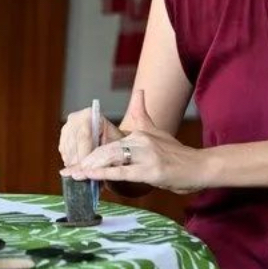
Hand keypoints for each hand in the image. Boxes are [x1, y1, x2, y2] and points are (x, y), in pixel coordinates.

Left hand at [60, 90, 206, 194]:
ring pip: (111, 160)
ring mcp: (147, 156)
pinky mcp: (151, 171)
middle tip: (67, 171)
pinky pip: (122, 173)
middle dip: (84, 161)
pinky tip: (90, 177)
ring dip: (89, 168)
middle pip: (106, 150)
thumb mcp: (157, 131)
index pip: (108, 142)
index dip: (89, 151)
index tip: (73, 158)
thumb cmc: (177, 153)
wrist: (200, 166)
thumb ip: (143, 113)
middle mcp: (142, 141)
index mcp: (140, 133)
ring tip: (73, 175)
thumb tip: (139, 92)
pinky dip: (103, 174)